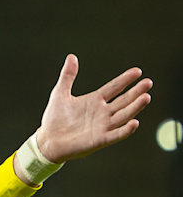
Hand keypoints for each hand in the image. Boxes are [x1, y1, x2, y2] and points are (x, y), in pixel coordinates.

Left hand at [36, 54, 152, 162]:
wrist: (47, 140)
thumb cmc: (54, 118)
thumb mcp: (60, 93)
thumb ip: (67, 76)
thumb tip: (71, 57)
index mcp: (95, 100)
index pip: (114, 88)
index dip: (125, 80)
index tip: (137, 71)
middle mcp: (103, 113)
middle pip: (123, 100)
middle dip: (136, 92)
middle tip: (148, 82)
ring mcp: (103, 126)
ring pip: (123, 115)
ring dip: (135, 107)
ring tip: (145, 97)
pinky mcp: (100, 139)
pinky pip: (116, 135)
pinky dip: (125, 130)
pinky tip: (134, 122)